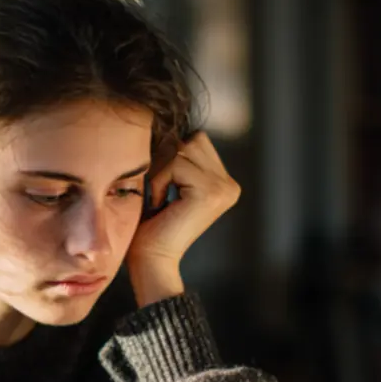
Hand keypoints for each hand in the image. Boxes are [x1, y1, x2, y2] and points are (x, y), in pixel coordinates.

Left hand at [127, 131, 240, 305]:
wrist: (151, 260)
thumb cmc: (150, 225)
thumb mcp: (167, 182)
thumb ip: (175, 157)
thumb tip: (166, 122)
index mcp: (223, 182)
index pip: (195, 140)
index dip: (170, 157)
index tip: (161, 187)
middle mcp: (230, 184)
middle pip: (192, 139)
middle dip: (166, 162)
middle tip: (158, 193)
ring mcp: (224, 188)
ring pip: (182, 149)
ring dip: (161, 172)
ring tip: (160, 199)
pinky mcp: (210, 192)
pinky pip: (175, 163)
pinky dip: (159, 181)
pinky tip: (160, 204)